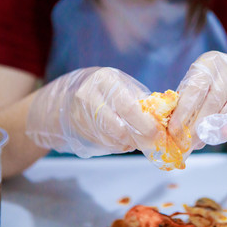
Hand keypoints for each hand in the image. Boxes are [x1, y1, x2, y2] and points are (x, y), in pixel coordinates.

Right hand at [26, 67, 160, 157]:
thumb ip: (139, 99)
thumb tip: (162, 118)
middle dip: (139, 139)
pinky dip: (119, 146)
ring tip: (138, 139)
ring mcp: (81, 116)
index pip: (128, 107)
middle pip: (120, 128)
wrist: (65, 96)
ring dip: (130, 144)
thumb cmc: (102, 89)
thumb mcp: (120, 84)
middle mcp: (89, 97)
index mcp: (105, 80)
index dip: (146, 124)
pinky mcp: (78, 131)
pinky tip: (124, 140)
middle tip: (152, 142)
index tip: (158, 133)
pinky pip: (105, 145)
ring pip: (112, 141)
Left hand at [168, 51, 226, 151]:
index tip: (174, 131)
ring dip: (212, 129)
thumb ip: (191, 104)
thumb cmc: (225, 94)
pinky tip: (225, 134)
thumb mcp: (205, 91)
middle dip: (195, 126)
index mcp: (209, 63)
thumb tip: (175, 129)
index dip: (182, 111)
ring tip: (200, 142)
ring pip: (226, 110)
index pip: (193, 88)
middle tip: (186, 143)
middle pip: (209, 100)